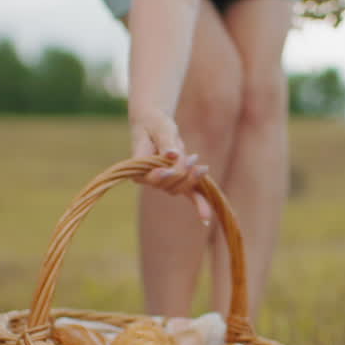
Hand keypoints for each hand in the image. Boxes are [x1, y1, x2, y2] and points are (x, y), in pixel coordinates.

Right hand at [130, 108, 213, 225]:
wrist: (155, 125)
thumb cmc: (155, 124)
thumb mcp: (161, 129)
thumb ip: (166, 142)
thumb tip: (172, 155)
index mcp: (139, 168)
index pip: (153, 178)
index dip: (164, 175)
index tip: (171, 166)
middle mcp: (150, 179)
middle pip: (169, 185)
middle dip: (183, 173)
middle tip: (192, 157)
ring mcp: (164, 182)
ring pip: (180, 189)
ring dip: (193, 180)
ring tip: (202, 166)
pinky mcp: (177, 180)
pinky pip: (189, 194)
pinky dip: (199, 205)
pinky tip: (206, 220)